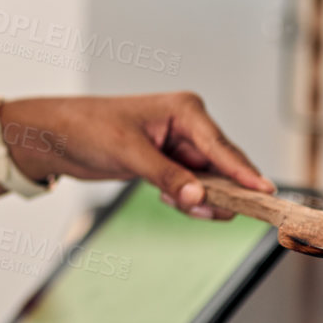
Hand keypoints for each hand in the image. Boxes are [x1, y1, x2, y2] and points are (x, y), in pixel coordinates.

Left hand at [0, 91, 274, 217]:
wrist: (55, 136)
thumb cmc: (87, 128)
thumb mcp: (127, 153)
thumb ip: (166, 176)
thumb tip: (199, 197)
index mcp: (185, 110)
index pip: (223, 147)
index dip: (246, 173)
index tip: (267, 194)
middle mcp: (188, 126)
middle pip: (224, 168)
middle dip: (220, 193)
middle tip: (210, 212)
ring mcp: (180, 147)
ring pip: (211, 182)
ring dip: (200, 200)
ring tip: (177, 204)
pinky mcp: (169, 164)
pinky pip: (193, 188)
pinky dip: (186, 200)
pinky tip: (167, 199)